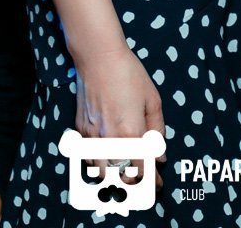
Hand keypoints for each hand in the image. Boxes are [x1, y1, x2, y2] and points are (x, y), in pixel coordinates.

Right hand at [74, 45, 165, 187]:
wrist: (98, 57)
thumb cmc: (129, 74)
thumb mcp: (152, 99)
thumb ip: (157, 130)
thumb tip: (159, 154)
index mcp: (131, 134)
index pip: (143, 169)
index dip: (153, 181)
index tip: (158, 184)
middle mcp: (110, 140)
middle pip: (121, 177)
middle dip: (134, 181)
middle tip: (142, 176)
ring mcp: (92, 136)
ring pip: (101, 171)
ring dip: (114, 174)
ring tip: (124, 169)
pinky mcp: (80, 129)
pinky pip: (88, 156)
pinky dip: (99, 162)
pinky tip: (107, 155)